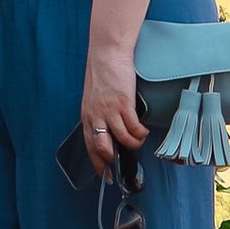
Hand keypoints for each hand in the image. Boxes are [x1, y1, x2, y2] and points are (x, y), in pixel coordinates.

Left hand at [80, 39, 146, 176]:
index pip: (89, 145)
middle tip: (123, 164)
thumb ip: (98, 113)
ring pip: (123, 140)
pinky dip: (141, 133)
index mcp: (87, 114)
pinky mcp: (124, 104)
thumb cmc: (101, 72)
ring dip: (133, 144)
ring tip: (138, 139)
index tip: (104, 176)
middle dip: (114, 159)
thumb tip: (108, 131)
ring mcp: (110, 110)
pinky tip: (142, 130)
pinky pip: (135, 128)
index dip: (97, 163)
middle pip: (103, 148)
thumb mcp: (93, 96)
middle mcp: (96, 115)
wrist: (107, 52)